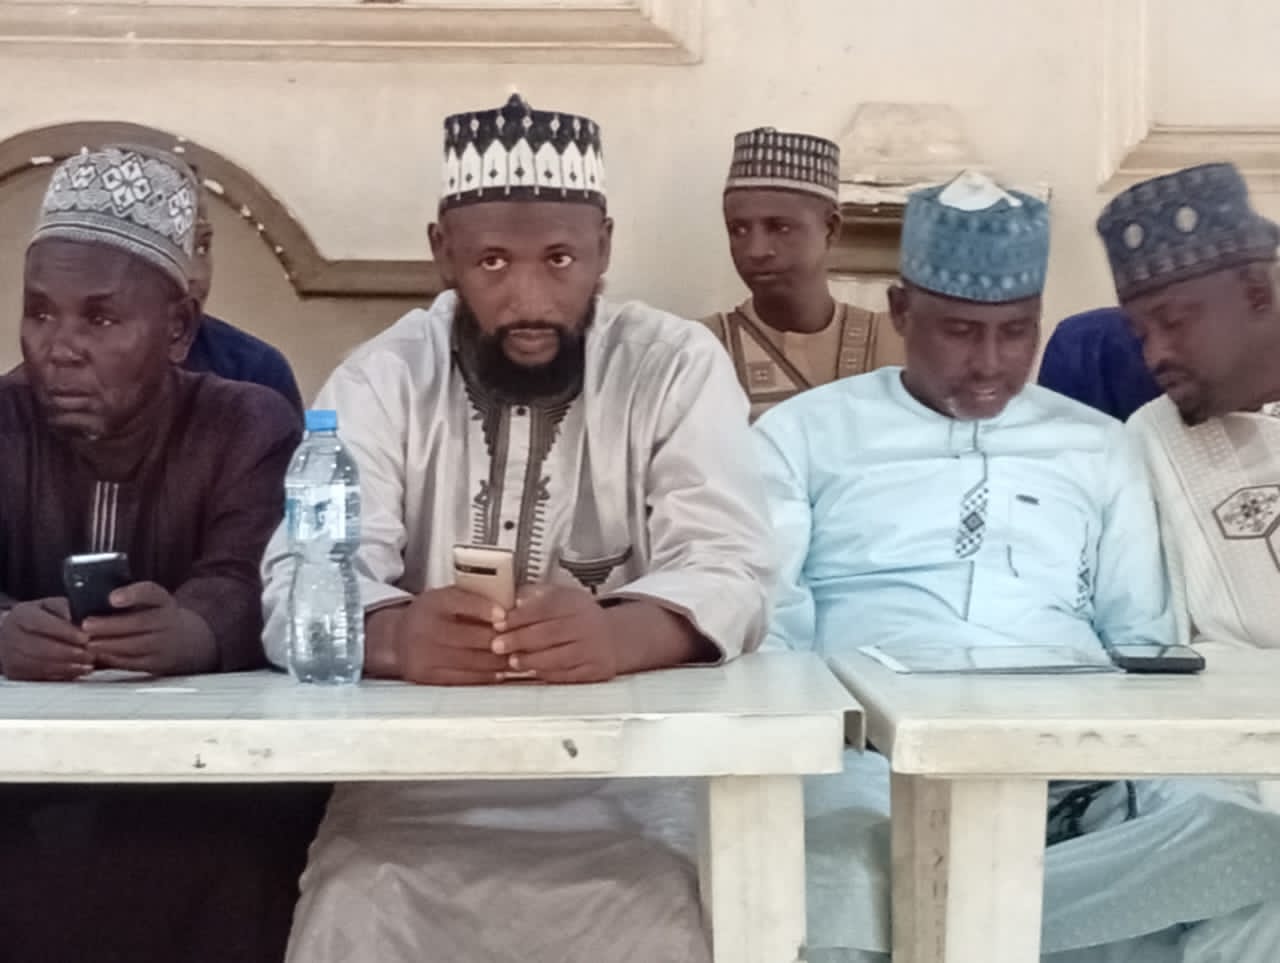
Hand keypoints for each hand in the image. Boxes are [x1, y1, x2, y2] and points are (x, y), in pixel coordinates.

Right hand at [0, 598, 91, 680]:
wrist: (15, 635)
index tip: (85, 638)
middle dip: (68, 653)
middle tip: (90, 655)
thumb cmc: (39, 618)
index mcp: (21, 615)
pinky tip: (77, 672)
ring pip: (40, 665)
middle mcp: (12, 635)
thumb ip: (64, 607)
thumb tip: (76, 618)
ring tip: (87, 665)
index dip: (64, 632)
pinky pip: (40, 676)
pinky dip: (61, 675)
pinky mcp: (16, 672)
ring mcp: (12, 656)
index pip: (42, 624)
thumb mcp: (50, 605)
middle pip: (40, 648)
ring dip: (67, 666)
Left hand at [83, 582, 215, 676]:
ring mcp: (164, 643)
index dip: (132, 594)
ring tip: (88, 642)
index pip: (151, 592)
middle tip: (86, 625)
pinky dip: (113, 659)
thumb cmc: (155, 617)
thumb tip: (91, 599)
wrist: (185, 640)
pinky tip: (99, 655)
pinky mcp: (156, 663)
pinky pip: (133, 662)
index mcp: (163, 601)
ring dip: (108, 644)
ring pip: (135, 645)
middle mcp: (167, 621)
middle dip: (110, 625)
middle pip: (140, 622)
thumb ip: (128, 599)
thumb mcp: (150, 602)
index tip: (112, 597)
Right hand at [391, 586, 509, 685]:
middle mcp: (427, 628)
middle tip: (521, 640)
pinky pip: (464, 679)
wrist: (397, 639)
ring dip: (499, 661)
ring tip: (517, 658)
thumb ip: (473, 599)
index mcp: (434, 603)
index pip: (463, 602)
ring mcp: (425, 655)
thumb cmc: (431, 615)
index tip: (506, 616)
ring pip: (472, 661)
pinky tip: (500, 672)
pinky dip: (486, 676)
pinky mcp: (428, 677)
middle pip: (472, 636)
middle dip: (501, 640)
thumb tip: (511, 607)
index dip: (486, 610)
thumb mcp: (446, 598)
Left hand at [491, 586, 617, 683]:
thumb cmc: (578, 617)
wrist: (612, 637)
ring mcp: (592, 648)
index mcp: (575, 603)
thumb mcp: (560, 597)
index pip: (545, 607)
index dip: (519, 617)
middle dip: (519, 640)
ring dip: (531, 661)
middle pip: (549, 633)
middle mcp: (586, 624)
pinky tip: (533, 672)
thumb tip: (510, 600)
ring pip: (558, 657)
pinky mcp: (595, 669)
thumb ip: (535, 596)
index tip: (499, 623)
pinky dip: (547, 674)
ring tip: (512, 662)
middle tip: (498, 645)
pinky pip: (568, 674)